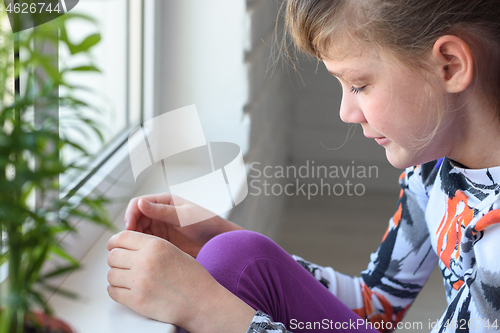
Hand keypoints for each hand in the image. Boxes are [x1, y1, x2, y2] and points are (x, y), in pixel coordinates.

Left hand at [106, 231, 254, 331]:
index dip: (114, 242)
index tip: (112, 246)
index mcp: (155, 245)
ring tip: (126, 278)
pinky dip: (116, 290)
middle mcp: (145, 261)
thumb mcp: (174, 251)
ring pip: (111, 274)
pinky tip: (125, 289)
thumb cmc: (192, 278)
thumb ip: (150, 246)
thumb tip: (127, 247)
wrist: (202, 302)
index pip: (121, 237)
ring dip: (116, 276)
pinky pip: (113, 292)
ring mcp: (139, 281)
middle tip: (122, 264)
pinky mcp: (136, 301)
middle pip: (113, 255)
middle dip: (116, 259)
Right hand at [124, 193, 243, 256]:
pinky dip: (141, 249)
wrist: (220, 242)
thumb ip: (162, 211)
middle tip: (129, 243)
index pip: (138, 204)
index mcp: (164, 201)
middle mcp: (159, 214)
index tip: (129, 228)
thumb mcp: (184, 216)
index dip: (130, 214)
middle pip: (135, 220)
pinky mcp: (162, 243)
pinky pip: (146, 245)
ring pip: (138, 233)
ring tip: (134, 252)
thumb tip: (140, 203)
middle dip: (130, 230)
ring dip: (134, 241)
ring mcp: (160, 229)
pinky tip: (142, 257)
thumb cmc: (206, 223)